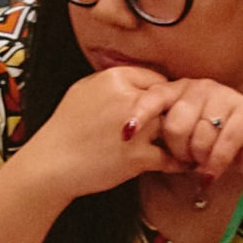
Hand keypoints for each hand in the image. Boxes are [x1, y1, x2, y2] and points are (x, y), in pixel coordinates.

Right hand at [2, 63, 190, 205]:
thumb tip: (140, 80)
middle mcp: (128, 99)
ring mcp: (136, 129)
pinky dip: (179, 162)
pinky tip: (186, 163)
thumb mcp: (83, 89)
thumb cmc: (65, 128)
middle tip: (188, 123)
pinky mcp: (138, 157)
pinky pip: (171, 157)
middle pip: (170, 101)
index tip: (167, 106)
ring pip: (174, 127)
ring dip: (182, 136)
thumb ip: (113, 81)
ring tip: (190, 143)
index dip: (164, 95)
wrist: (52, 163)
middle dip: (177, 113)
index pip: (156, 79)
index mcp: (115, 78)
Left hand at [123, 71, 242, 184]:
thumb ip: (165, 131)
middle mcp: (203, 88)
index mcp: (183, 89)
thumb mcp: (186, 133)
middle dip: (178, 151)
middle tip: (187, 159)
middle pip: (176, 124)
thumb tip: (132, 140)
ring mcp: (227, 98)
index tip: (126, 133)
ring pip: (199, 137)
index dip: (139, 114)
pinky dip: (214, 166)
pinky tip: (211, 174)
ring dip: (199, 160)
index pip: (154, 96)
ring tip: (203, 162)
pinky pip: (221, 147)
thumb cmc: (217, 143)